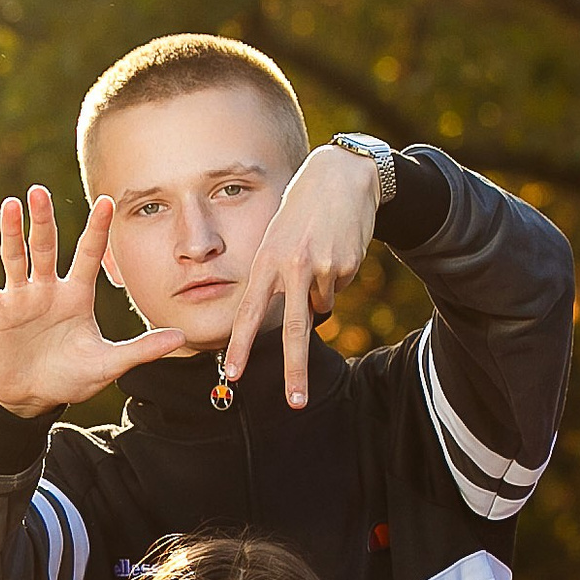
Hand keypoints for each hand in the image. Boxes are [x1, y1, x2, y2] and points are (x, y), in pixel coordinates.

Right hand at [0, 185, 184, 417]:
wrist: (32, 397)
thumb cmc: (70, 378)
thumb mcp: (108, 365)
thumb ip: (141, 349)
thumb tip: (181, 336)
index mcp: (76, 295)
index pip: (88, 255)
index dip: (96, 230)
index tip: (106, 201)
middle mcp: (48, 289)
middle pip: (45, 247)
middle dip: (43, 220)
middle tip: (40, 190)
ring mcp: (20, 297)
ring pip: (15, 257)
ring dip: (10, 232)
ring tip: (10, 205)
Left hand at [221, 146, 378, 407]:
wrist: (342, 177)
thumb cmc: (300, 212)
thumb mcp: (275, 239)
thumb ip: (273, 278)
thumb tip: (294, 319)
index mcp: (266, 261)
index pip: (249, 312)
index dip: (240, 345)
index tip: (232, 374)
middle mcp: (292, 266)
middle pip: (293, 330)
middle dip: (294, 369)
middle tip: (295, 402)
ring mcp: (322, 267)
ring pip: (320, 305)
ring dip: (318, 292)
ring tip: (317, 254)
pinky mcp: (346, 265)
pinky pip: (337, 288)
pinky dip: (335, 276)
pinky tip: (334, 248)